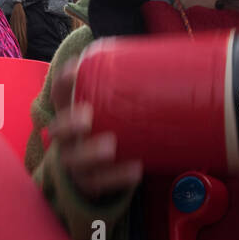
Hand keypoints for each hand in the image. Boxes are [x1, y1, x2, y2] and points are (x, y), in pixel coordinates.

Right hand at [49, 61, 142, 198]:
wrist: (102, 167)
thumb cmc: (114, 124)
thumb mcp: (117, 105)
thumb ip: (134, 85)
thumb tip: (180, 56)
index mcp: (70, 111)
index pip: (59, 93)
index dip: (64, 81)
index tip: (76, 69)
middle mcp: (67, 138)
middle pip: (58, 130)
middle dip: (69, 123)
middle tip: (88, 117)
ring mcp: (75, 162)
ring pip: (73, 160)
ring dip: (90, 153)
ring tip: (111, 146)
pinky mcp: (89, 183)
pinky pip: (98, 183)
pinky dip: (116, 177)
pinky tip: (135, 169)